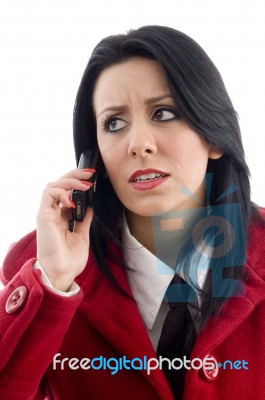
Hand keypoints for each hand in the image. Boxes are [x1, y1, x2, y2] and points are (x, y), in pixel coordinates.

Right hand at [36, 169, 94, 290]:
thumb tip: (90, 206)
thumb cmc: (69, 259)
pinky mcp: (44, 216)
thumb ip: (84, 219)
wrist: (62, 273)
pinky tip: (73, 201)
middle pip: (59, 184)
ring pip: (52, 185)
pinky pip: (49, 194)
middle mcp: (52, 212)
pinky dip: (62, 192)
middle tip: (90, 173)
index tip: (92, 179)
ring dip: (70, 181)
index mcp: (61, 216)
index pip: (66, 191)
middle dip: (74, 175)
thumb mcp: (82, 234)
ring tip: (85, 185)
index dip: (77, 182)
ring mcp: (47, 213)